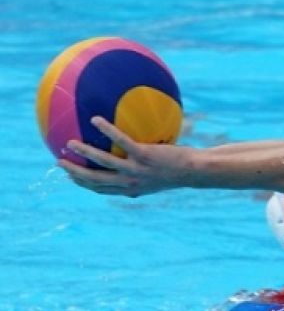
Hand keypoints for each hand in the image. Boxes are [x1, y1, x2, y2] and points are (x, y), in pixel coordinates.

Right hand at [58, 116, 192, 197]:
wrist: (195, 171)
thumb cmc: (176, 172)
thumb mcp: (155, 178)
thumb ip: (140, 176)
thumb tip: (129, 166)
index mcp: (131, 190)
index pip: (101, 190)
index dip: (84, 185)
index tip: (71, 178)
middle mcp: (130, 183)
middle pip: (95, 180)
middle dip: (75, 173)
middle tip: (60, 162)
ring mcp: (137, 170)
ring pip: (102, 162)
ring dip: (84, 152)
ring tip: (69, 142)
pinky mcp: (145, 155)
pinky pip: (120, 141)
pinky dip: (106, 130)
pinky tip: (96, 120)